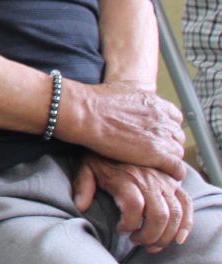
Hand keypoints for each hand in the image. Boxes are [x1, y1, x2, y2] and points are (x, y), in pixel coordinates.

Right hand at [59, 78, 185, 178]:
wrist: (86, 113)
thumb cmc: (95, 102)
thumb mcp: (123, 89)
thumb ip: (136, 95)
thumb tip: (136, 95)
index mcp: (156, 103)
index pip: (175, 118)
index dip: (167, 128)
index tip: (158, 134)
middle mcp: (162, 118)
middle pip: (177, 136)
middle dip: (168, 143)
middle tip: (155, 150)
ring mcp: (162, 136)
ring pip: (178, 152)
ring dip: (169, 158)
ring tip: (157, 163)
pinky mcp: (158, 154)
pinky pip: (177, 167)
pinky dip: (174, 172)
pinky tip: (168, 174)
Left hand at [72, 155, 192, 252]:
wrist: (117, 135)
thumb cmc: (100, 157)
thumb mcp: (86, 167)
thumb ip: (83, 186)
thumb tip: (81, 206)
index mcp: (126, 178)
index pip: (134, 206)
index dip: (129, 224)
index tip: (121, 231)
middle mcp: (148, 180)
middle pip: (159, 215)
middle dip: (150, 236)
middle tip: (138, 242)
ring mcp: (164, 181)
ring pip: (175, 214)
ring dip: (166, 235)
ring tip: (152, 244)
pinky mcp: (174, 183)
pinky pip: (187, 205)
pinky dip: (186, 224)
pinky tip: (177, 239)